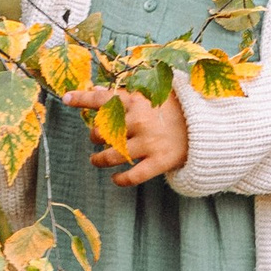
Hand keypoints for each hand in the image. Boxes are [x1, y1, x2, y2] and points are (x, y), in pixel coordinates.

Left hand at [66, 80, 188, 183]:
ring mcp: (149, 142)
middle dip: (95, 135)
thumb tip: (97, 91)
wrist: (204, 127)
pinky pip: (132, 176)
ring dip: (99, 159)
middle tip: (98, 138)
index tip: (66, 98)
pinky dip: (120, 179)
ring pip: (111, 156)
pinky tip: (115, 178)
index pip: (103, 98)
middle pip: (102, 131)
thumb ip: (124, 95)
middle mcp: (139, 120)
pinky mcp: (159, 161)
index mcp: (136, 100)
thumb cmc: (172, 110)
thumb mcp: (150, 95)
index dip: (82, 98)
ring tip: (96, 159)